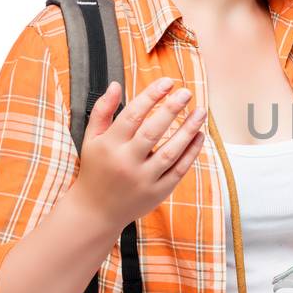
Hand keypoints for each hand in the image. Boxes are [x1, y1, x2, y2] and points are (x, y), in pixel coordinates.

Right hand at [68, 78, 206, 230]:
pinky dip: (191, 152)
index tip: (167, 82)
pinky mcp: (157, 192)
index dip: (151, 96)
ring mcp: (143, 179)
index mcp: (109, 146)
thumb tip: (117, 84)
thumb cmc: (95, 168)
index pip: (132, 115)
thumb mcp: (91, 139)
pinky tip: (199, 135)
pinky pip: (179, 170)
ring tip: (200, 112)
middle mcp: (126, 162)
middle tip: (186, 93)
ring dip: (188, 130)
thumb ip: (102, 111)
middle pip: (153, 132)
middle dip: (171, 109)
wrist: (95, 211)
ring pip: (170, 152)